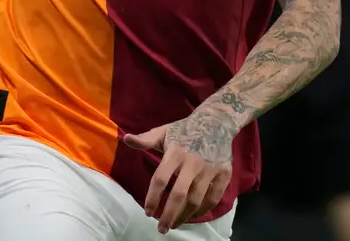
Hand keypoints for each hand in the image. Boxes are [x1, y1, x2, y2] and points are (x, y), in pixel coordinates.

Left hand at [123, 110, 236, 233]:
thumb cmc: (185, 129)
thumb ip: (146, 139)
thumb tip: (126, 139)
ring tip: (174, 224)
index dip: (152, 198)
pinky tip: (192, 216)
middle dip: (168, 215)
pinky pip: (213, 198)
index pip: (160, 179)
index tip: (147, 212)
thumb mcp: (164, 132)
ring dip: (184, 216)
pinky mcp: (224, 174)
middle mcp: (193, 162)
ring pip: (196, 200)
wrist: (217, 121)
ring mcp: (210, 169)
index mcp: (176, 152)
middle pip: (179, 194)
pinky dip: (202, 211)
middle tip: (161, 228)